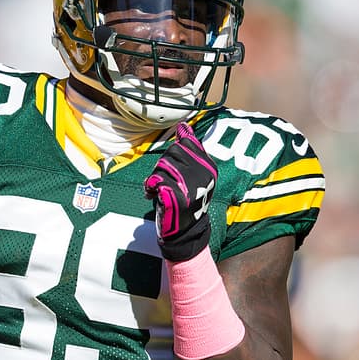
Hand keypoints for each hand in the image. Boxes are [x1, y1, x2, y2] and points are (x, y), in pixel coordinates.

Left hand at [144, 121, 216, 260]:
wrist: (185, 232)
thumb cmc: (186, 200)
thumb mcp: (193, 174)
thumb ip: (190, 150)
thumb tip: (184, 127)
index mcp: (208, 167)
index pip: (184, 144)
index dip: (174, 158)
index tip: (176, 173)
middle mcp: (203, 174)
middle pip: (171, 153)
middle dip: (163, 167)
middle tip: (166, 184)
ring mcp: (191, 186)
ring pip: (161, 167)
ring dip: (155, 178)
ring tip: (160, 191)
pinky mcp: (176, 198)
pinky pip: (155, 181)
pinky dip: (150, 188)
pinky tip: (154, 196)